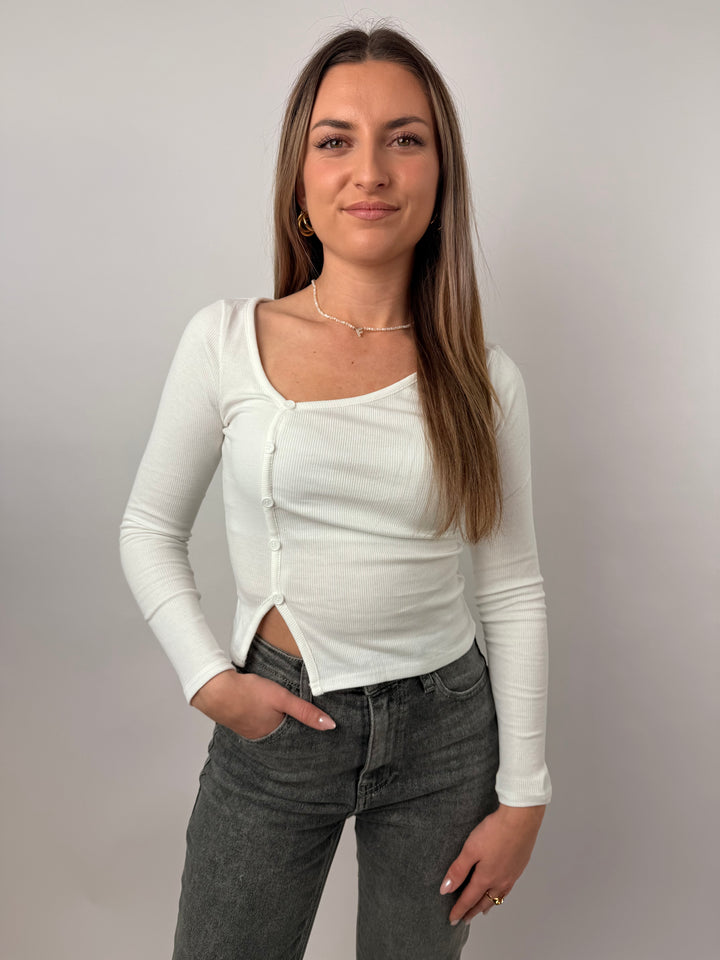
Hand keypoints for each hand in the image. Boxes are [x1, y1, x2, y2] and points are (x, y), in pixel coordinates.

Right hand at [190, 668, 336, 738]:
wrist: (216, 689)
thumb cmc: (249, 693)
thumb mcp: (282, 698)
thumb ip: (306, 711)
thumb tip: (330, 725)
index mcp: (273, 735)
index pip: (294, 739)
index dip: (305, 736)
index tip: (317, 737)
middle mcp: (261, 737)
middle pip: (281, 735)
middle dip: (291, 731)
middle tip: (305, 729)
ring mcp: (248, 729)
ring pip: (268, 728)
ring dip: (276, 724)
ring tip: (286, 720)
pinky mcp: (239, 720)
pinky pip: (256, 722)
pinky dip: (263, 718)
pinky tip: (264, 711)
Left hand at [440, 803, 545, 924]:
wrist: (521, 820)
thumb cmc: (494, 832)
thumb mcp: (470, 849)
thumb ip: (458, 870)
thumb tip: (445, 890)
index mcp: (486, 878)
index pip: (469, 899)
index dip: (459, 910)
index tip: (451, 920)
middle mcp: (500, 881)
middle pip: (484, 901)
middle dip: (473, 911)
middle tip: (465, 919)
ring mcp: (512, 875)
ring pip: (498, 896)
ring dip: (488, 904)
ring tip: (483, 910)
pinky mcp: (519, 866)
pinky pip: (508, 888)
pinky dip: (501, 895)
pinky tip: (501, 890)